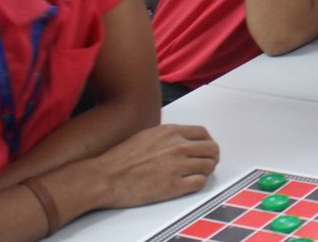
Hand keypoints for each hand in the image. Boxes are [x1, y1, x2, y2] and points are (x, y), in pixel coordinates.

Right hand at [95, 124, 218, 207]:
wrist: (106, 177)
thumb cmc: (120, 158)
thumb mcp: (147, 135)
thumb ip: (168, 136)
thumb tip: (182, 141)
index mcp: (171, 132)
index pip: (203, 133)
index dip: (207, 142)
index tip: (205, 148)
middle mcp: (178, 146)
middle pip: (211, 149)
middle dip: (211, 156)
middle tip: (206, 163)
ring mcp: (178, 166)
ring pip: (208, 166)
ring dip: (205, 170)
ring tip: (197, 174)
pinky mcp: (174, 186)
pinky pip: (199, 183)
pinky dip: (198, 183)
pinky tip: (189, 184)